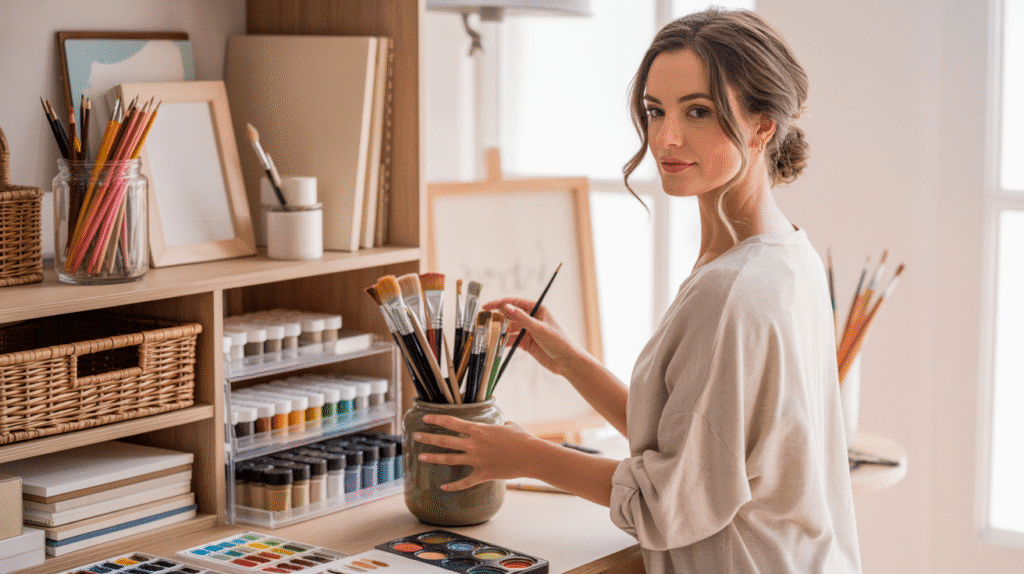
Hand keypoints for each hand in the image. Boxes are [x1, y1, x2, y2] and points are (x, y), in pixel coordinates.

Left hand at [413, 414, 541, 490]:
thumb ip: (501, 425)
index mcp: (479, 430)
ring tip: (421, 457)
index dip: (437, 419)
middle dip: (428, 438)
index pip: (452, 423)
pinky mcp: (483, 474)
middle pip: (445, 441)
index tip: (425, 418)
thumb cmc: (522, 439)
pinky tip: (443, 487)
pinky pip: (464, 482)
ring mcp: (477, 460)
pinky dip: (453, 486)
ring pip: (449, 459)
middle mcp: (474, 444)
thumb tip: (502, 425)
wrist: (531, 456)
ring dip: (434, 458)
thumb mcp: (510, 425)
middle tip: (416, 436)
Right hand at [481, 297, 582, 376]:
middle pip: (511, 315)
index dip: (500, 303)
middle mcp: (533, 318)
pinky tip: (496, 344)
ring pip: (510, 328)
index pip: (516, 303)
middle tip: (484, 321)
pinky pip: (512, 340)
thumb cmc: (559, 342)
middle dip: (498, 318)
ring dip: (500, 331)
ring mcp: (529, 331)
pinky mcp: (527, 343)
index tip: (487, 307)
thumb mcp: (539, 329)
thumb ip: (522, 318)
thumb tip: (506, 307)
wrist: (567, 362)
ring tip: (488, 334)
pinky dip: (504, 342)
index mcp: (538, 309)